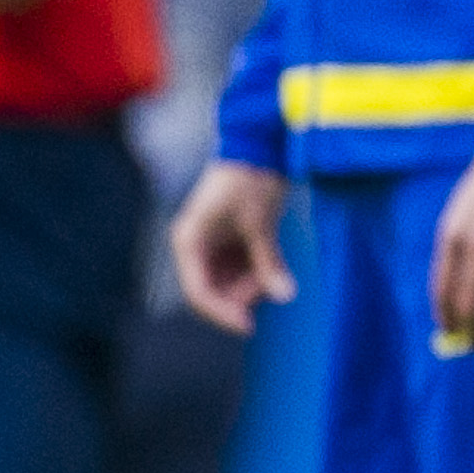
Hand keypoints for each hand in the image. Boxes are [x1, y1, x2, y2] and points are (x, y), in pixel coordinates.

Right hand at [169, 162, 294, 333]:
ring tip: (275, 269)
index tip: (248, 326)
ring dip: (253, 286)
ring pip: (230, 286)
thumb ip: (268, 262)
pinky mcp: (231, 244)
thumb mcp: (260, 223)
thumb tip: (284, 295)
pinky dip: (259, 275)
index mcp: (189, 242)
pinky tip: (275, 268)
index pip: (198, 292)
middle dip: (243, 296)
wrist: (258, 146)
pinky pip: (242, 273)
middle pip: (213, 293)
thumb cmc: (250, 179)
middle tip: (272, 284)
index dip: (221, 314)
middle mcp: (196, 248)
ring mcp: (213, 247)